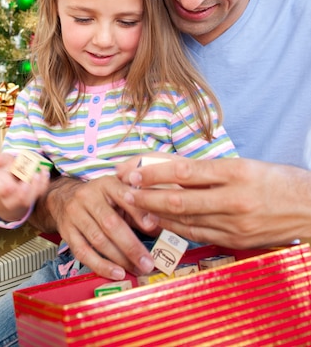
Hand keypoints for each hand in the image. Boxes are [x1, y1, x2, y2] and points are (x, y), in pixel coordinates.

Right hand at [0, 152, 49, 222]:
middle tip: (28, 179)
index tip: (10, 186)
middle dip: (22, 192)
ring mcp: (20, 201)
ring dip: (34, 188)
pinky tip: (45, 172)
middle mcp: (7, 199)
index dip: (4, 190)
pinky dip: (43, 184)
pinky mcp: (33, 198)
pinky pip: (38, 195)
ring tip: (37, 175)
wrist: (11, 185)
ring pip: (26, 201)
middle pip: (13, 201)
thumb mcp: (1, 164)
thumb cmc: (5, 172)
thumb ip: (0, 160)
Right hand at [31, 174, 157, 279]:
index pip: (123, 195)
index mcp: (106, 183)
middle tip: (148, 262)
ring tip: (136, 269)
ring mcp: (75, 214)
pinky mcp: (67, 232)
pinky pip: (83, 252)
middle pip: (110, 223)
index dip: (137, 211)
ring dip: (120, 259)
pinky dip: (101, 265)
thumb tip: (159, 227)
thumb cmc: (99, 197)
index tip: (151, 226)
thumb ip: (137, 208)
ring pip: (98, 240)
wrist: (64, 197)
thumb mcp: (118, 193)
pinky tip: (116, 273)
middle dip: (131, 246)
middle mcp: (88, 197)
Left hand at [118, 156, 310, 247]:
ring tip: (136, 208)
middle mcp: (233, 199)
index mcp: (236, 172)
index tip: (134, 171)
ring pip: (185, 220)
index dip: (154, 173)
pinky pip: (199, 234)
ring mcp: (235, 224)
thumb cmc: (279, 181)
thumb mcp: (246, 165)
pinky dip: (177, 228)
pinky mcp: (236, 240)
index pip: (185, 172)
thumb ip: (211, 169)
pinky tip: (162, 223)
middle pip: (179, 200)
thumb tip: (174, 168)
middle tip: (126, 191)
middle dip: (147, 197)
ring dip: (157, 215)